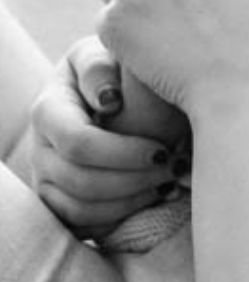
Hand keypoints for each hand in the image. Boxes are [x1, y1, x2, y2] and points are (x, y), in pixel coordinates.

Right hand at [27, 36, 176, 239]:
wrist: (102, 91)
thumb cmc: (110, 69)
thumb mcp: (102, 54)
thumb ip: (100, 68)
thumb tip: (109, 100)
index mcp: (48, 109)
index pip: (78, 144)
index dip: (123, 154)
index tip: (165, 150)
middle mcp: (40, 149)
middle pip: (81, 182)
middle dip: (134, 180)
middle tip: (174, 169)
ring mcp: (46, 179)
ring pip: (80, 209)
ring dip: (131, 201)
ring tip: (168, 184)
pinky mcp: (60, 202)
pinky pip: (82, 227)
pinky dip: (120, 217)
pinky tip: (153, 196)